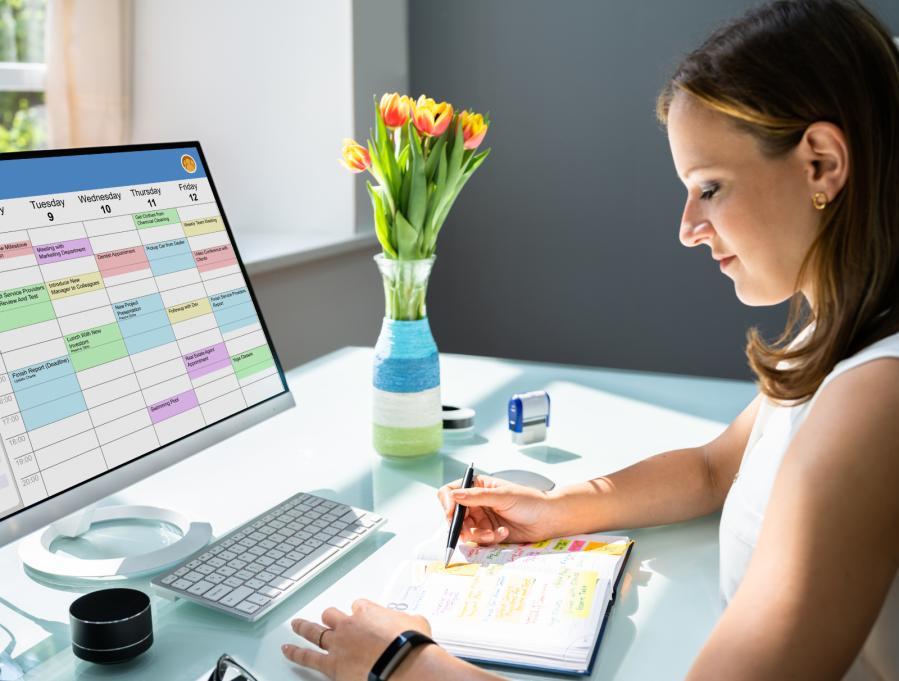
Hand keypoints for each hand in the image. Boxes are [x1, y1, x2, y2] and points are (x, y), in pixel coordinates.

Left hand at [282, 599, 431, 680]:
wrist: (403, 663)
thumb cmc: (410, 644)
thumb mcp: (416, 624)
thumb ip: (408, 621)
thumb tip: (414, 623)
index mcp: (368, 611)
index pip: (358, 605)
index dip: (359, 611)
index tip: (362, 616)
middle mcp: (349, 624)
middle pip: (332, 615)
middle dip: (330, 616)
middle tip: (327, 617)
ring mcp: (338, 643)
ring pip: (315, 632)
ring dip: (304, 627)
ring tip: (296, 624)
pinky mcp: (332, 664)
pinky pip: (308, 657)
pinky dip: (295, 653)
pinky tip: (286, 649)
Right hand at [437, 474, 558, 544]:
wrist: (547, 519)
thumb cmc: (528, 501)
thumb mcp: (502, 496)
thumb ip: (477, 496)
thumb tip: (455, 495)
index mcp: (477, 486)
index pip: (450, 492)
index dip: (448, 503)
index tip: (451, 514)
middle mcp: (476, 502)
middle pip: (454, 516)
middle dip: (462, 526)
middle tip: (474, 531)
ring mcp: (482, 518)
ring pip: (465, 531)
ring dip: (478, 535)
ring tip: (494, 534)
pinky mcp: (488, 532)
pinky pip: (479, 540)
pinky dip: (489, 539)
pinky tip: (503, 533)